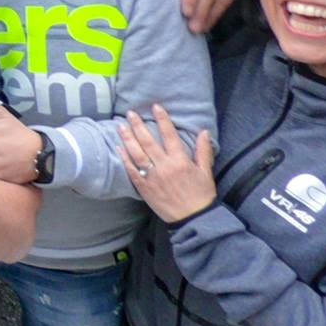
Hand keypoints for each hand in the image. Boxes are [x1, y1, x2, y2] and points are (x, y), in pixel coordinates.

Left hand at [119, 104, 215, 221]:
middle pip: (148, 141)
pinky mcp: (145, 187)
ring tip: (121, 126)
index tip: (156, 107)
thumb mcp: (206, 172)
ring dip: (127, 139)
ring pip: (137, 154)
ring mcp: (152, 177)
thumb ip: (204, 151)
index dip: (162, 119)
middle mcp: (164, 166)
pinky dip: (124, 159)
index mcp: (180, 161)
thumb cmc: (201, 195)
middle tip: (130, 113)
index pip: (169, 135)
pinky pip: (132, 171)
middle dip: (138, 125)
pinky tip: (118, 148)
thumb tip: (204, 131)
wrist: (193, 219)